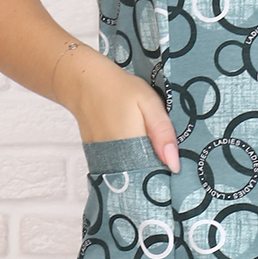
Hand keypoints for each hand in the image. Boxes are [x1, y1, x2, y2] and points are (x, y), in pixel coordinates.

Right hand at [52, 43, 179, 171]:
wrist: (83, 82)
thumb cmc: (119, 88)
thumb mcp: (148, 102)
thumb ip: (163, 133)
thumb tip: (174, 165)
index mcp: (132, 146)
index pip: (154, 174)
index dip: (165, 174)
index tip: (173, 169)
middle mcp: (115, 158)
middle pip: (140, 176)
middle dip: (154, 171)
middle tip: (162, 155)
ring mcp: (102, 159)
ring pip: (128, 173)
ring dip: (140, 168)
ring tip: (148, 151)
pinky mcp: (95, 156)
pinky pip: (116, 167)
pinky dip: (127, 163)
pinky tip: (132, 148)